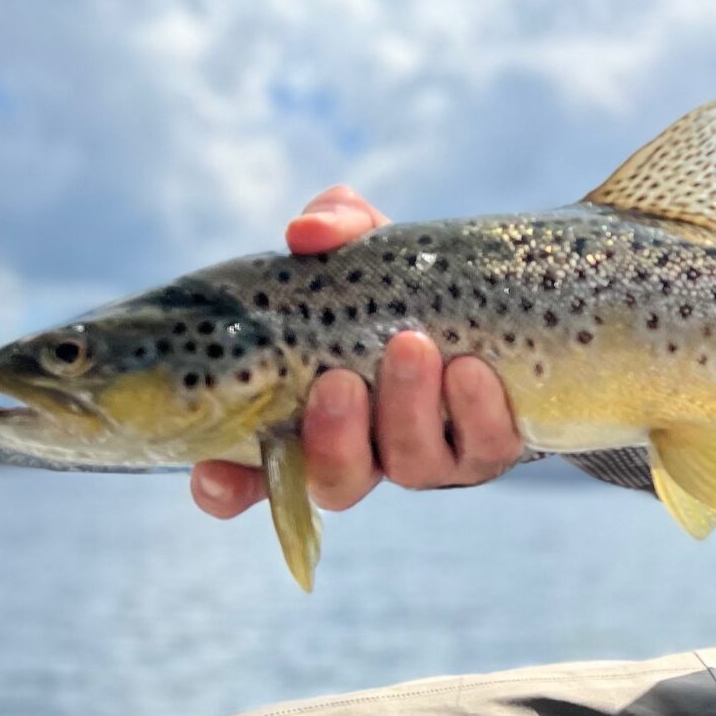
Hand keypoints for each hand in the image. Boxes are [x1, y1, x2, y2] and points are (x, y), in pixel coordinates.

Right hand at [189, 185, 521, 518]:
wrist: (501, 286)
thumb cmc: (407, 278)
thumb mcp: (366, 245)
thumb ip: (333, 227)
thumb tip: (307, 233)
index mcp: (308, 417)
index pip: (250, 479)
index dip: (227, 489)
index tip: (215, 476)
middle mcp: (365, 451)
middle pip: (337, 481)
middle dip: (334, 439)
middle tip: (339, 380)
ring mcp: (429, 456)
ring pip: (410, 466)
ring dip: (406, 410)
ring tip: (412, 345)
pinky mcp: (490, 448)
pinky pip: (486, 448)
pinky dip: (476, 410)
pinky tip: (470, 369)